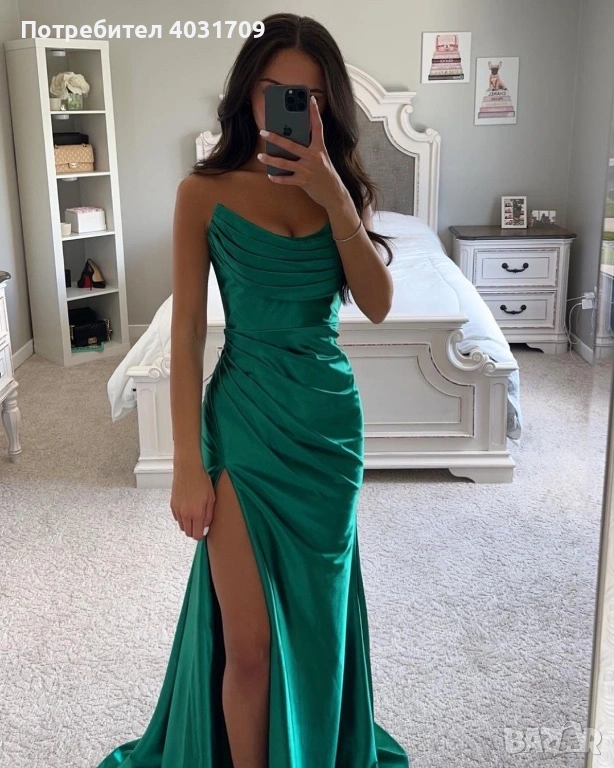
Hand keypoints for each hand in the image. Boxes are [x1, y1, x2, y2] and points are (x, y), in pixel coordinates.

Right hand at [170, 461, 214, 540]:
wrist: (187, 469)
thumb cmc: (201, 481)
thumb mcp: (211, 498)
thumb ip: (209, 515)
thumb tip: (206, 528)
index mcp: (197, 513)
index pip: (197, 535)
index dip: (201, 535)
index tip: (204, 531)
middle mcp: (185, 514)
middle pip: (188, 533)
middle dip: (195, 531)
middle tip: (200, 523)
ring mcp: (177, 510)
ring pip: (182, 527)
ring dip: (188, 525)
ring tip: (195, 515)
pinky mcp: (172, 505)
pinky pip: (177, 518)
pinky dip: (182, 517)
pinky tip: (188, 509)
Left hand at [257, 95, 344, 210]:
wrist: (334, 193)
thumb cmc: (325, 173)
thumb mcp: (321, 157)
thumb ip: (309, 148)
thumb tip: (291, 140)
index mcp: (320, 148)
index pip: (318, 127)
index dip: (314, 112)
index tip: (310, 99)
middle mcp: (314, 157)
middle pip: (291, 145)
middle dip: (275, 138)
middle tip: (263, 132)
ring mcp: (308, 169)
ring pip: (285, 163)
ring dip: (270, 160)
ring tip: (260, 156)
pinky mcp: (304, 181)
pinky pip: (286, 179)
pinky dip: (277, 178)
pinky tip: (270, 175)